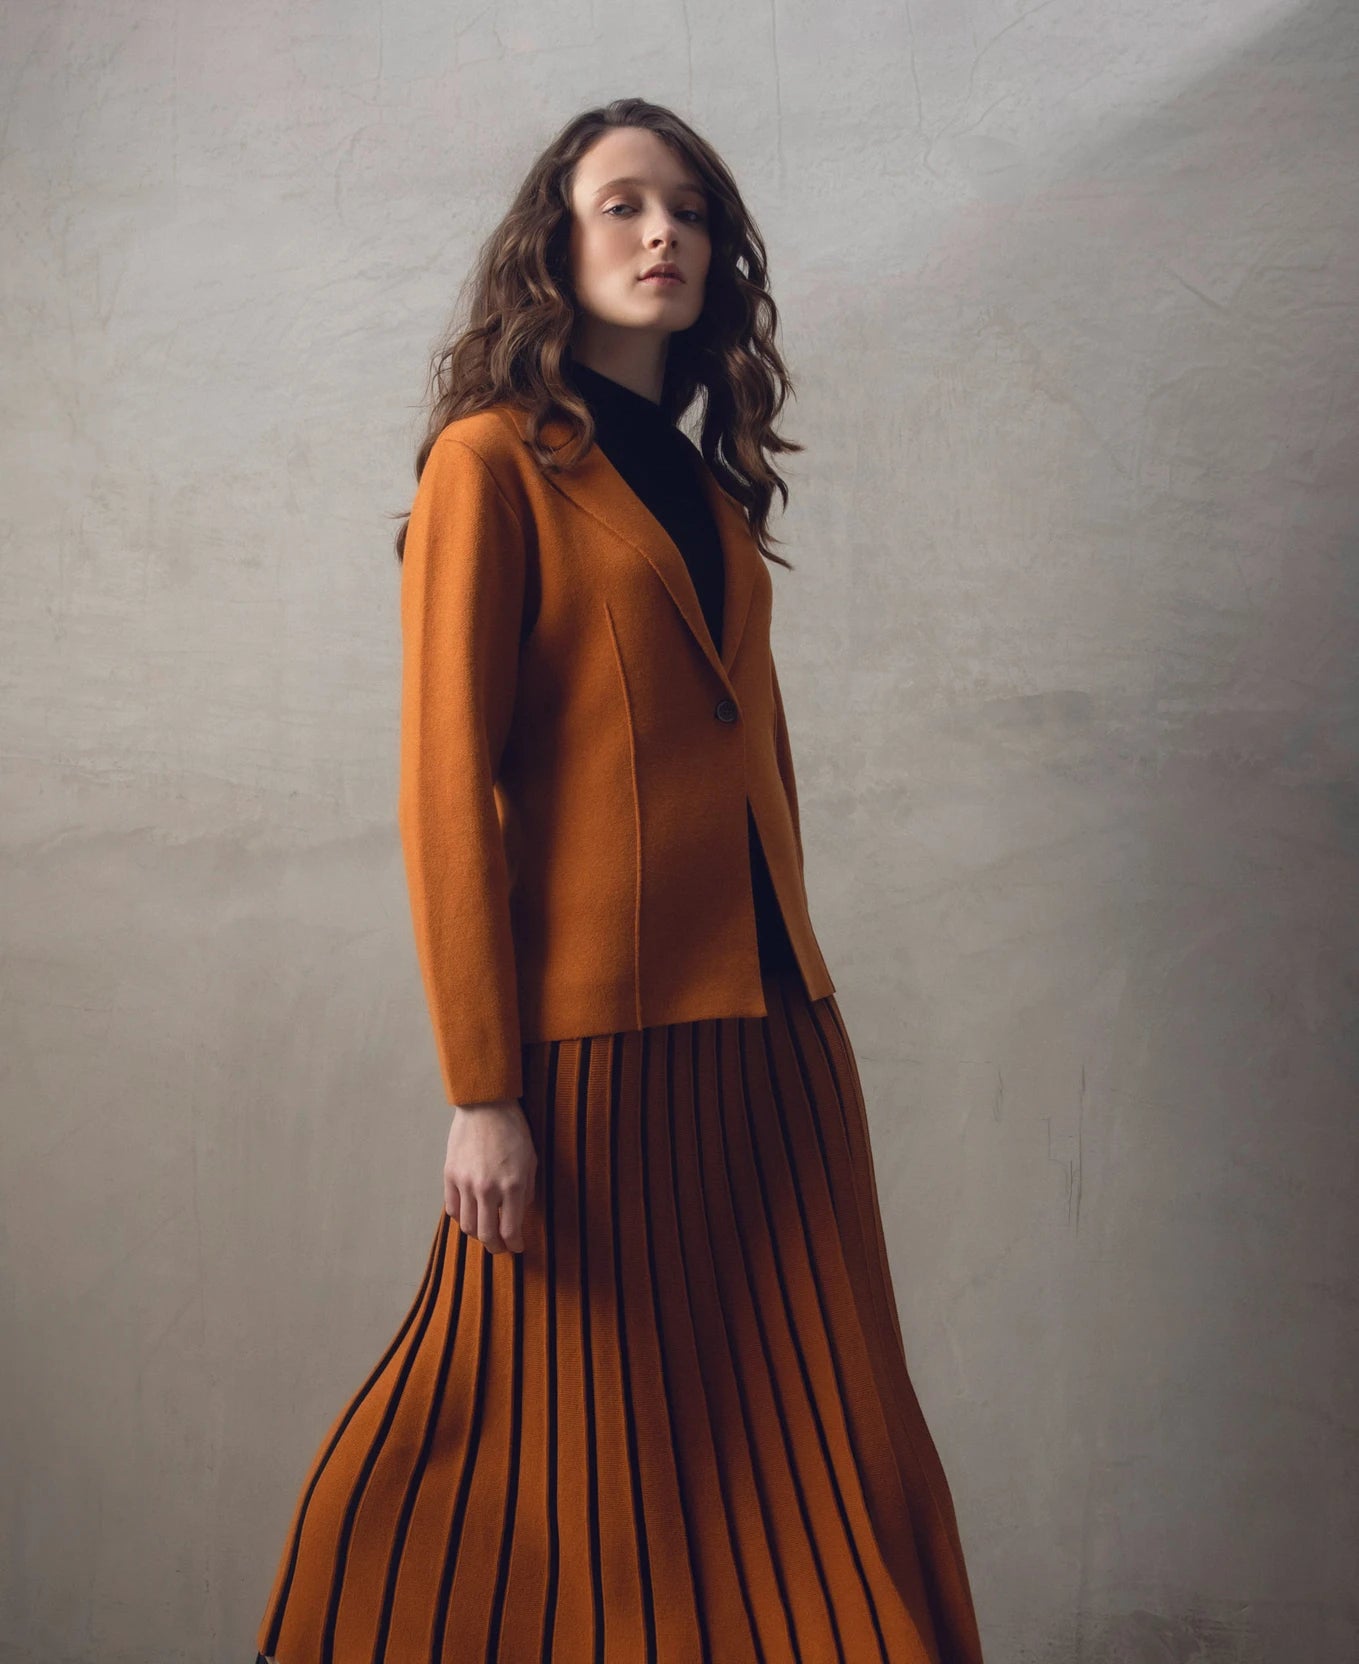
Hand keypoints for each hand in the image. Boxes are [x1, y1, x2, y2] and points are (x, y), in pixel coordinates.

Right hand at [444, 1098, 536, 1253]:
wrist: (486, 1106)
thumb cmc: (513, 1131)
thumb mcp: (531, 1161)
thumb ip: (526, 1192)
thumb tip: (518, 1217)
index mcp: (513, 1185)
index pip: (511, 1230)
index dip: (515, 1245)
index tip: (518, 1247)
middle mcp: (487, 1188)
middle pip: (486, 1234)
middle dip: (496, 1247)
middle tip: (501, 1247)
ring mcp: (466, 1182)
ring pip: (467, 1226)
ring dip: (478, 1234)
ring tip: (486, 1232)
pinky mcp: (450, 1175)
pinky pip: (452, 1208)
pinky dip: (461, 1217)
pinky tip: (470, 1214)